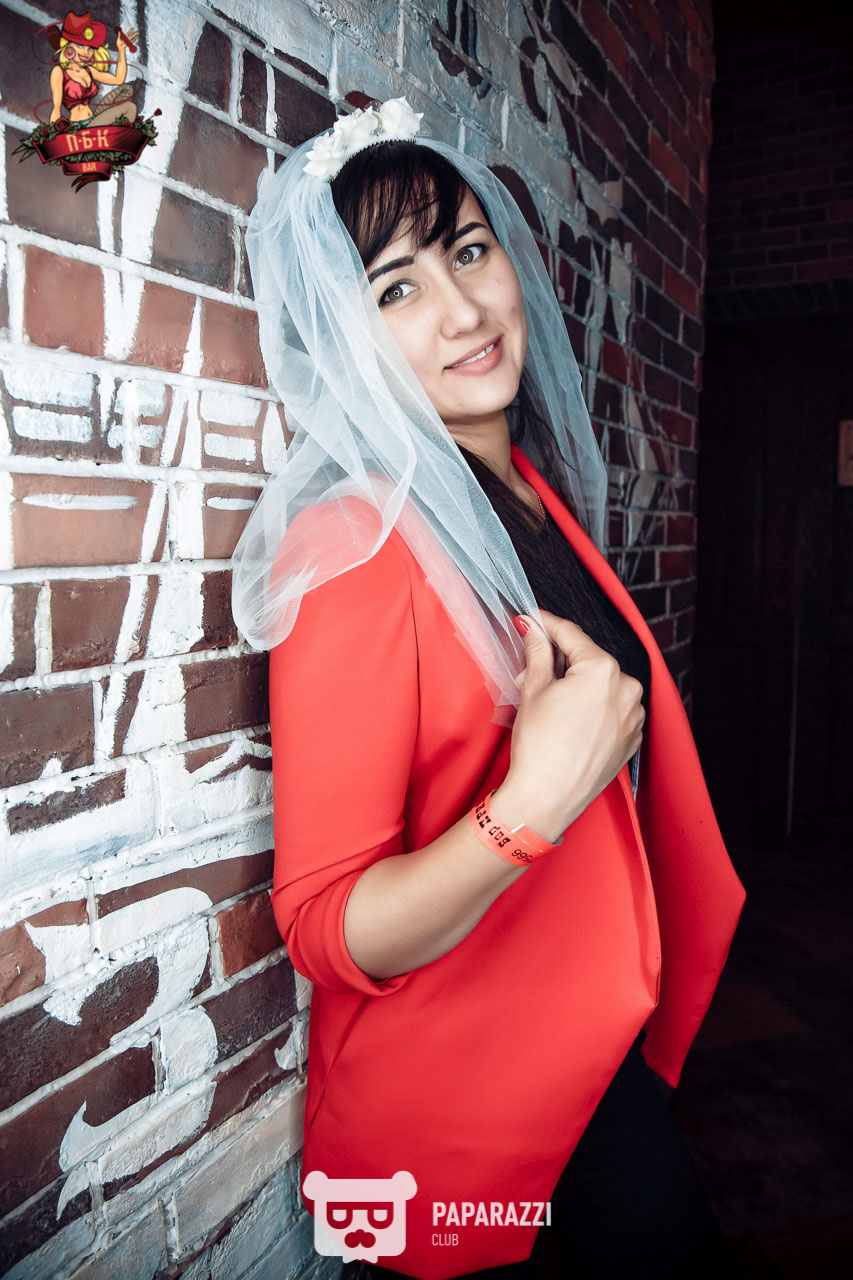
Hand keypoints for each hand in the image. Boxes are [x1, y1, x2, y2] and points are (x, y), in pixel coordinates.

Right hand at [492, 610, 644, 841]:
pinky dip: (593, 708)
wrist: (546, 798)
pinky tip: (570, 722)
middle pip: (589, 661)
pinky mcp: (632, 738)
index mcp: (603, 670)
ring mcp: (633, 715)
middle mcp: (627, 688)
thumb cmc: (539, 747)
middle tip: (530, 671)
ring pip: (602, 686)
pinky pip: (612, 710)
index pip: (571, 635)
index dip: (546, 625)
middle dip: (560, 662)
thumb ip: (537, 652)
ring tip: (550, 703)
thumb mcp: (533, 690)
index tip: (531, 619)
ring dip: (578, 686)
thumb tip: (533, 629)